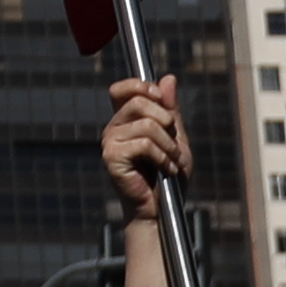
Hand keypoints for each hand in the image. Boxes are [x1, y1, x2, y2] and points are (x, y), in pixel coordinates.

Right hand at [99, 69, 191, 210]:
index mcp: (125, 120)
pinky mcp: (112, 158)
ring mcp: (110, 142)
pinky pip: (144, 144)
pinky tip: (166, 170)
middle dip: (166, 120)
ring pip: (147, 124)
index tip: (161, 100)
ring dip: (169, 145)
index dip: (142, 86)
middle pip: (139, 101)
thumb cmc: (168, 175)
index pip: (122, 89)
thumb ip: (171, 110)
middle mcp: (113, 128)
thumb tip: (168, 78)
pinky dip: (163, 157)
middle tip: (173, 141)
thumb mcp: (175, 137)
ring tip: (172, 161)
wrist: (162, 208)